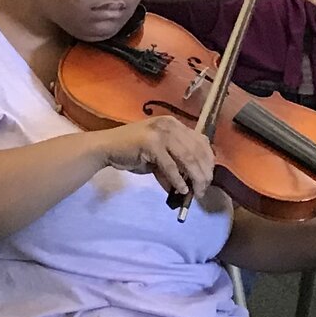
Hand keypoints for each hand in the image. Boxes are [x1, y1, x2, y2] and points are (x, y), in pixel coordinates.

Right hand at [96, 116, 217, 202]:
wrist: (106, 147)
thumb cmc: (132, 151)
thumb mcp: (159, 153)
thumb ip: (176, 161)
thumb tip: (193, 182)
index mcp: (174, 124)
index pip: (201, 141)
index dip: (209, 161)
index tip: (208, 177)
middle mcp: (170, 125)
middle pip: (197, 151)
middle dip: (204, 173)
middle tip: (204, 189)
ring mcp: (160, 133)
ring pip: (188, 158)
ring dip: (195, 178)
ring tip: (196, 192)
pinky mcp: (151, 144)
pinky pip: (170, 166)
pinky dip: (178, 180)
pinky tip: (181, 190)